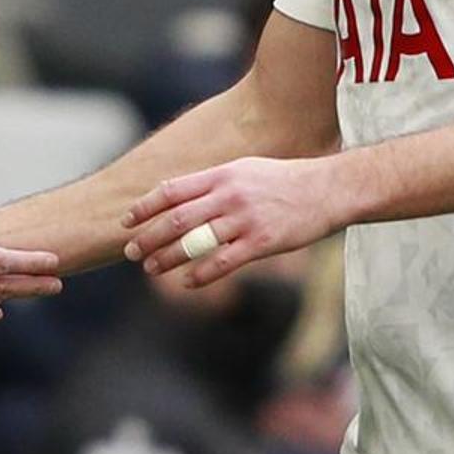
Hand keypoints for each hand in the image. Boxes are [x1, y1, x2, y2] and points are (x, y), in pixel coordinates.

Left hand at [121, 156, 348, 285]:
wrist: (327, 189)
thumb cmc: (283, 180)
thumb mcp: (244, 170)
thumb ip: (212, 183)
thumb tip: (179, 196)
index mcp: (222, 175)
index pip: (172, 190)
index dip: (145, 207)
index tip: (126, 221)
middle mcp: (229, 195)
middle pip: (177, 219)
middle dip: (149, 237)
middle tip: (130, 252)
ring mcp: (245, 220)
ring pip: (196, 242)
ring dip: (168, 258)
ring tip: (151, 269)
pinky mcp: (262, 243)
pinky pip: (223, 262)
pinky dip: (200, 275)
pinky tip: (186, 283)